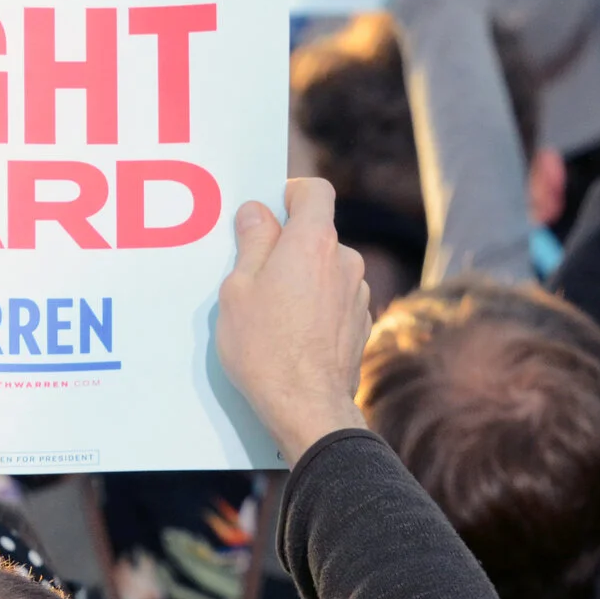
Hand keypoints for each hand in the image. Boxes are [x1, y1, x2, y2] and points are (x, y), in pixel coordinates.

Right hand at [215, 179, 370, 463]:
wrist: (306, 407)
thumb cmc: (265, 348)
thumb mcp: (238, 289)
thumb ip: (252, 242)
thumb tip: (257, 212)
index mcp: (313, 242)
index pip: (315, 191)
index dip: (291, 194)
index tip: (269, 211)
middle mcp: (345, 261)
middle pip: (317, 233)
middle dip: (288, 244)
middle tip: (255, 271)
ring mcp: (358, 293)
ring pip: (327, 268)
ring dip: (304, 277)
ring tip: (271, 310)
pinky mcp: (361, 323)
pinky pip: (336, 298)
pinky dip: (317, 305)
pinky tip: (293, 332)